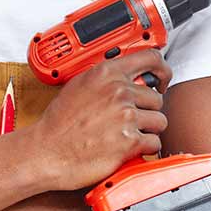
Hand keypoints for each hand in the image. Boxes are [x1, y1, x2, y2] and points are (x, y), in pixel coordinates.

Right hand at [32, 48, 172, 190]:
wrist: (47, 150)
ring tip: (125, 134)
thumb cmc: (58, 123)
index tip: (162, 79)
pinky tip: (125, 147)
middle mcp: (119, 91)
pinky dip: (144, 148)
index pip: (151, 59)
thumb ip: (105, 79)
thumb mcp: (78, 86)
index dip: (162, 70)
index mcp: (106, 73)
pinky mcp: (130, 141)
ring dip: (147, 130)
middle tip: (129, 119)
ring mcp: (126, 116)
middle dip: (146, 110)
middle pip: (156, 98)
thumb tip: (128, 78)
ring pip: (159, 121)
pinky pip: (155, 143)